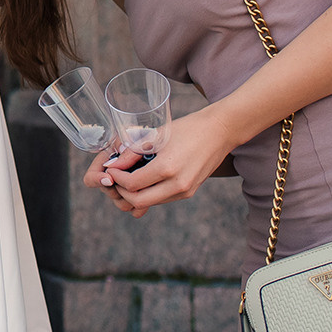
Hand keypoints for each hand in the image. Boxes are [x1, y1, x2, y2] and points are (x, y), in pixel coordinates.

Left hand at [83, 107, 237, 217]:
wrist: (220, 131)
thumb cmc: (188, 128)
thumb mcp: (157, 135)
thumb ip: (133, 151)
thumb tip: (112, 164)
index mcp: (167, 168)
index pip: (132, 184)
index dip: (117, 179)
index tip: (111, 169)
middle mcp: (177, 184)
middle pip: (139, 201)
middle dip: (123, 192)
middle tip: (116, 178)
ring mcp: (185, 191)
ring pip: (151, 202)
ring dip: (136, 194)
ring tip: (128, 178)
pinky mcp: (189, 192)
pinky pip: (163, 199)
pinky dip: (150, 193)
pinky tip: (144, 180)